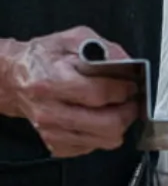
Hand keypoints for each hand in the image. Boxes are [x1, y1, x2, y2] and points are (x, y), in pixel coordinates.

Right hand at [0, 28, 141, 157]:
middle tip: (132, 101)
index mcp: (51, 82)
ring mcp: (52, 132)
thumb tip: (128, 63)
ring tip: (120, 109)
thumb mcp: (72, 39)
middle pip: (106, 124)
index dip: (123, 90)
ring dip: (120, 125)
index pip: (98, 94)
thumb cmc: (44, 58)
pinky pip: (93, 147)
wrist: (15, 79)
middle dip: (128, 112)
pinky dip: (103, 134)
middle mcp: (49, 111)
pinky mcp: (56, 145)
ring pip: (104, 140)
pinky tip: (100, 118)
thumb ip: (103, 48)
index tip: (133, 85)